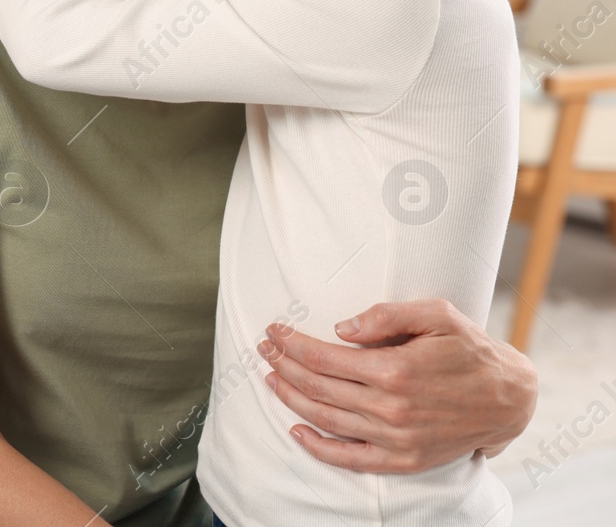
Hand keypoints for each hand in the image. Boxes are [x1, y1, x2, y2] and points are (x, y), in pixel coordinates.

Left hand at [259, 299, 537, 472]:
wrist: (510, 399)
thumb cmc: (471, 350)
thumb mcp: (437, 315)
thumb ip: (386, 316)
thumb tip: (340, 328)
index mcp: (395, 369)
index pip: (324, 357)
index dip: (292, 343)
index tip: (273, 331)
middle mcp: (391, 407)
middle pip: (318, 386)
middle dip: (284, 365)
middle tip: (264, 348)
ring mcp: (397, 438)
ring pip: (326, 419)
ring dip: (291, 397)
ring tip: (270, 378)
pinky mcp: (404, 459)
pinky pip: (350, 459)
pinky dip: (317, 447)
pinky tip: (295, 430)